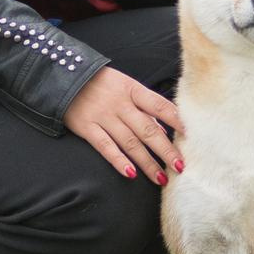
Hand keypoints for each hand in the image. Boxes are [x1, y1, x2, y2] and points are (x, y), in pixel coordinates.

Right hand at [63, 67, 183, 183]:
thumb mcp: (124, 85)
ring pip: (130, 143)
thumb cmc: (101, 83)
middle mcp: (120, 104)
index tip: (189, 135)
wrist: (63, 76)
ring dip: (147, 162)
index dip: (175, 120)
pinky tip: (131, 174)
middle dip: (165, 150)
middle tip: (180, 167)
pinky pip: (105, 147)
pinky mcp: (87, 127)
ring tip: (161, 178)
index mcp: (132, 89)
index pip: (159, 105)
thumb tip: (162, 128)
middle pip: (148, 129)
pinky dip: (119, 161)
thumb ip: (142, 105)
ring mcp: (103, 116)